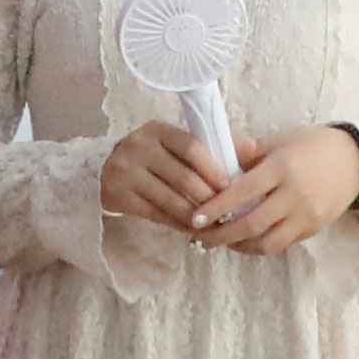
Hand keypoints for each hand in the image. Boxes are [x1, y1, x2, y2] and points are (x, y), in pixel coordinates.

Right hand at [97, 121, 226, 234]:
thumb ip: (213, 145)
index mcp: (157, 130)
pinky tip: (191, 229)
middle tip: (225, 212)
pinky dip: (177, 224)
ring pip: (170, 200)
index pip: (191, 147)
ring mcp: (125, 172)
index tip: (228, 186)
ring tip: (212, 224)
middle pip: (183, 177)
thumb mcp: (175, 145)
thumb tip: (252, 147)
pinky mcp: (117, 196)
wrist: (106, 172)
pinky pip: (156, 214)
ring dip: (195, 216)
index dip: (213, 169)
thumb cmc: (153, 158)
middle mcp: (138, 147)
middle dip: (208, 198)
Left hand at [196, 125, 358, 255]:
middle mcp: (294, 195)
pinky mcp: (313, 229)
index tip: (195, 217)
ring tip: (221, 241)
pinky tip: (244, 241)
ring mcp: (306, 215)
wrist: (356, 160)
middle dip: (221, 235)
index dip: (216, 207)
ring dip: (239, 246)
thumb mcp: (280, 141)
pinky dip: (259, 246)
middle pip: (251, 224)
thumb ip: (247, 152)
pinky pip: (281, 244)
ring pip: (266, 242)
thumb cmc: (312, 145)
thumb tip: (212, 155)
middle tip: (201, 237)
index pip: (242, 192)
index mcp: (282, 168)